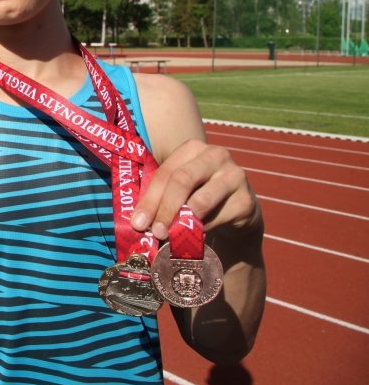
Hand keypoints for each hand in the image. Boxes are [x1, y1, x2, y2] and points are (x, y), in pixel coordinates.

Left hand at [131, 139, 261, 240]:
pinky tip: (195, 236)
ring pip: (201, 201)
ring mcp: (235, 175)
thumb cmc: (200, 195)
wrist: (238, 211)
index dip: (149, 200)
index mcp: (193, 147)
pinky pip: (217, 218)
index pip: (165, 173)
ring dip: (182, 222)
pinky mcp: (246, 200)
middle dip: (164, 209)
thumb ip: (162, 197)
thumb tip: (139, 222)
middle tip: (156, 232)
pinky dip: (202, 230)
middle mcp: (216, 155)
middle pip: (182, 181)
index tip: (138, 223)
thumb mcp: (181, 189)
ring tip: (171, 237)